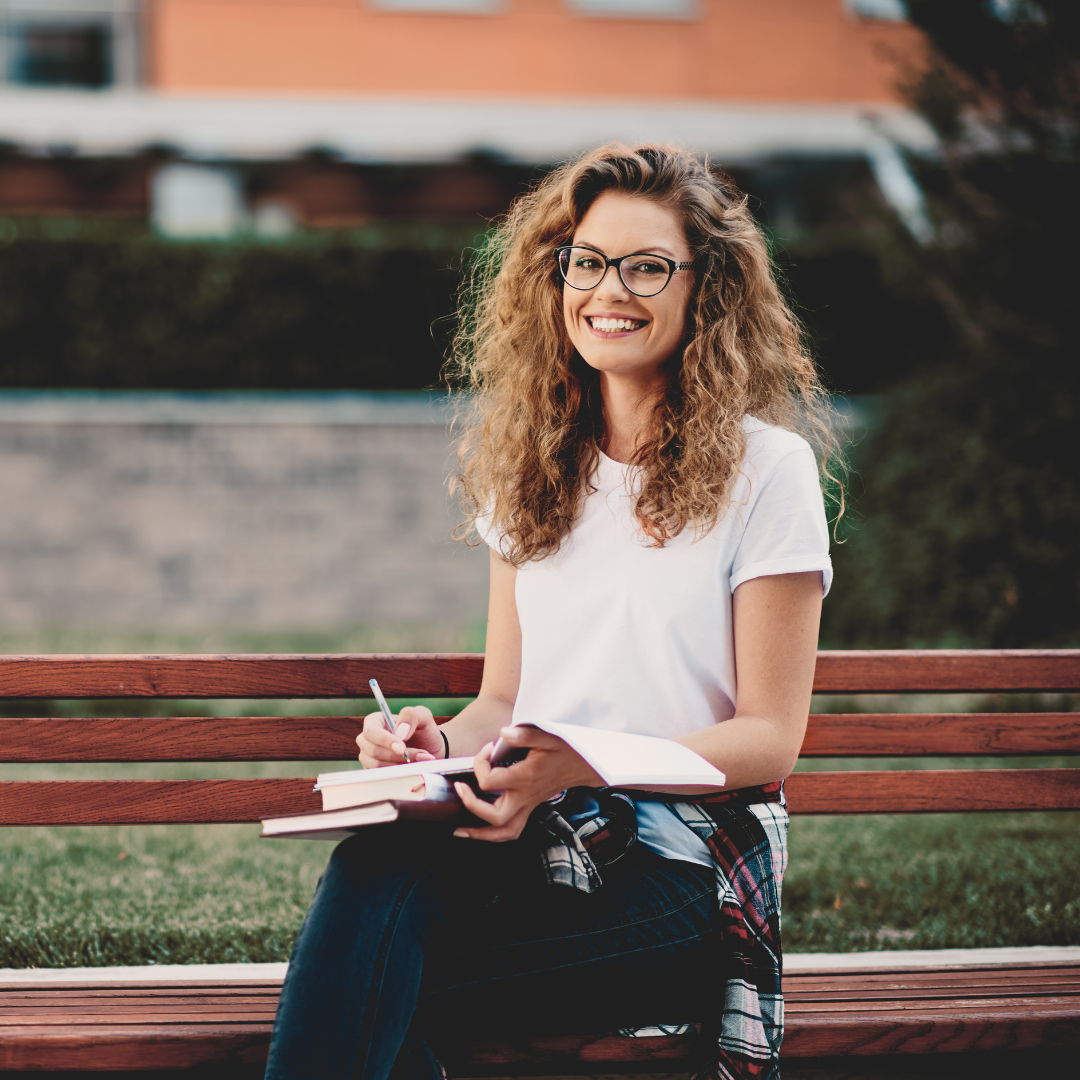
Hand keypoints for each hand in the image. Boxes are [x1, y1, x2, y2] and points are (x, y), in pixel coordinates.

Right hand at [355, 705, 443, 767]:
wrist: (430, 750)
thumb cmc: (423, 730)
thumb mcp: (423, 716)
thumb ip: (411, 716)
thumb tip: (399, 732)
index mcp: (375, 721)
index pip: (371, 731)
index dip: (385, 740)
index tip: (402, 748)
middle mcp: (367, 739)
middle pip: (373, 750)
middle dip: (397, 756)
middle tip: (420, 755)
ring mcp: (368, 756)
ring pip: (378, 765)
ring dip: (401, 765)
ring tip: (421, 760)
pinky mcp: (374, 771)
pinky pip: (382, 776)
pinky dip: (399, 773)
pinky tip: (413, 768)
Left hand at [452, 725, 601, 841]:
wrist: (587, 764)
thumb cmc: (567, 749)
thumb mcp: (548, 735)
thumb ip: (524, 735)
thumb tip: (502, 734)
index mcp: (526, 778)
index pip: (490, 781)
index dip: (480, 764)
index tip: (487, 749)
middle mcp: (526, 796)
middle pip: (494, 817)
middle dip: (471, 806)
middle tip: (459, 788)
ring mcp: (529, 805)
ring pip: (504, 832)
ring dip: (480, 834)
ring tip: (459, 829)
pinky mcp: (531, 807)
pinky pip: (512, 829)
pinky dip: (494, 834)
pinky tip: (480, 829)